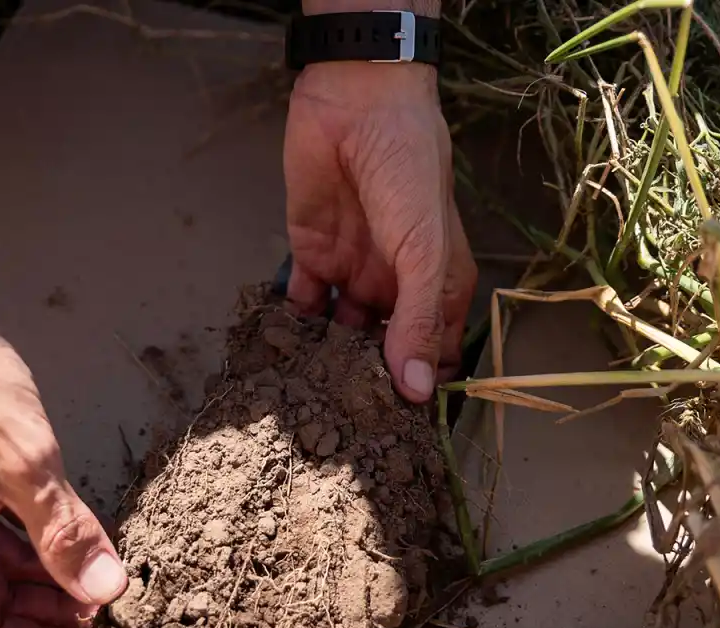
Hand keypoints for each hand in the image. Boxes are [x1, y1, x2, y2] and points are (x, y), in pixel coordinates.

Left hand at [284, 60, 476, 401]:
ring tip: (310, 404)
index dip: (422, 388)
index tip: (402, 433)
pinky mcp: (310, 258)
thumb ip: (418, 320)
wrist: (356, 103)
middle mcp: (397, 287)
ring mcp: (354, 273)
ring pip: (342, 335)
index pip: (434, 352)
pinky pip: (301, 305)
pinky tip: (281, 362)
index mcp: (438, 286)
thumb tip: (415, 391)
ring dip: (329, 363)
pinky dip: (292, 329)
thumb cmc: (408, 172)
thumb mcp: (425, 251)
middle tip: (348, 429)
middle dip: (369, 385)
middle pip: (385, 351)